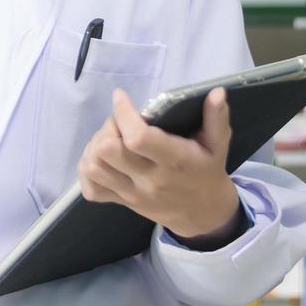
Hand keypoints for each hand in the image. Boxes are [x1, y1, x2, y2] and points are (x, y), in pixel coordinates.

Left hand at [77, 86, 242, 242]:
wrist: (203, 213)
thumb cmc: (206, 171)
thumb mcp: (218, 144)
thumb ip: (216, 117)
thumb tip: (217, 92)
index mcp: (174, 162)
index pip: (138, 138)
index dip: (123, 113)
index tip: (121, 96)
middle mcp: (149, 180)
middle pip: (108, 151)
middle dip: (108, 128)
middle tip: (120, 122)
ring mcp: (132, 194)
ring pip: (94, 168)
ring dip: (95, 146)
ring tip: (110, 137)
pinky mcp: (121, 202)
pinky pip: (91, 189)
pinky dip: (87, 170)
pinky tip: (100, 157)